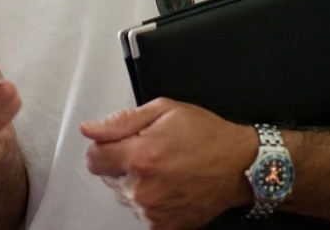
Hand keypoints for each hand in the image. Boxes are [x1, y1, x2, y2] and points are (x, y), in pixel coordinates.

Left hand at [81, 97, 256, 229]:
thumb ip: (123, 121)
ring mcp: (152, 211)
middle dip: (125, 162)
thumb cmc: (207, 135)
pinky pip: (142, 211)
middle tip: (155, 150)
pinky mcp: (162, 227)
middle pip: (109, 177)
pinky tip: (171, 183)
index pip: (93, 158)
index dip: (106, 146)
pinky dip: (152, 198)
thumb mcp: (166, 110)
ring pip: (125, 194)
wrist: (239, 165)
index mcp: (140, 155)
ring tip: (167, 167)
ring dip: (138, 181)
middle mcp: (142, 188)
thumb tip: (90, 129)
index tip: (123, 142)